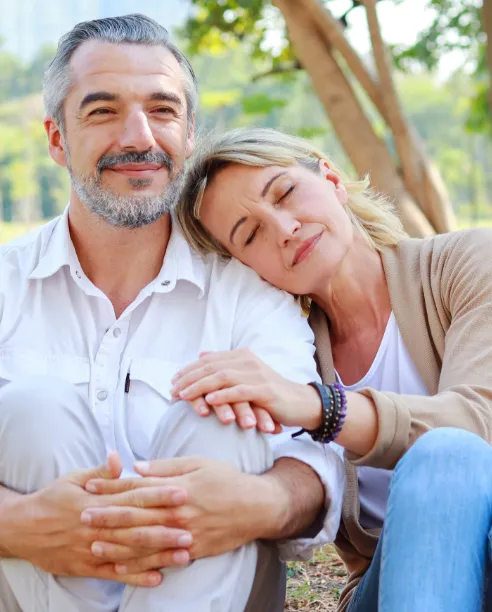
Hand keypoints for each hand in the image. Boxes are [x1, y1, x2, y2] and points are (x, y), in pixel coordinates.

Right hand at [0, 454, 191, 585]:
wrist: (22, 528)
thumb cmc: (53, 498)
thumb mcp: (74, 477)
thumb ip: (101, 471)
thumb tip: (120, 457)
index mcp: (97, 499)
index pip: (133, 496)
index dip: (158, 494)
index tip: (181, 492)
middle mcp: (97, 524)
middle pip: (136, 526)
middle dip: (165, 527)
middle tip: (192, 527)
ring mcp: (92, 548)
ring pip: (130, 552)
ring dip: (158, 554)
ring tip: (183, 554)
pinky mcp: (86, 566)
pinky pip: (114, 573)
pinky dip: (135, 576)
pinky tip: (156, 578)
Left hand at [83, 456, 286, 574]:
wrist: (256, 507)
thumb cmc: (227, 479)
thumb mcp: (198, 463)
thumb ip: (166, 467)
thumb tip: (137, 466)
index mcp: (176, 488)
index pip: (137, 488)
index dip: (112, 487)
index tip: (90, 486)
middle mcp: (176, 513)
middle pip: (135, 516)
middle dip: (106, 516)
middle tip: (81, 517)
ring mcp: (183, 535)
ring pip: (143, 541)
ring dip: (116, 542)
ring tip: (94, 542)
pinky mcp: (191, 551)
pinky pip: (160, 559)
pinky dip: (139, 563)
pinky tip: (122, 564)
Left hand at [171, 350, 321, 430]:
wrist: (301, 403)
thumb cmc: (270, 393)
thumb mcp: (246, 376)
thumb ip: (225, 365)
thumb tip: (202, 354)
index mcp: (242, 356)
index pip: (209, 360)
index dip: (189, 370)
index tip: (172, 381)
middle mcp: (248, 361)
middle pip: (211, 367)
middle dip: (189, 379)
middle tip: (172, 391)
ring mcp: (257, 375)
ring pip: (222, 377)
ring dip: (200, 387)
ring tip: (184, 396)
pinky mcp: (265, 390)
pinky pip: (239, 392)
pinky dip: (223, 396)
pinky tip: (209, 401)